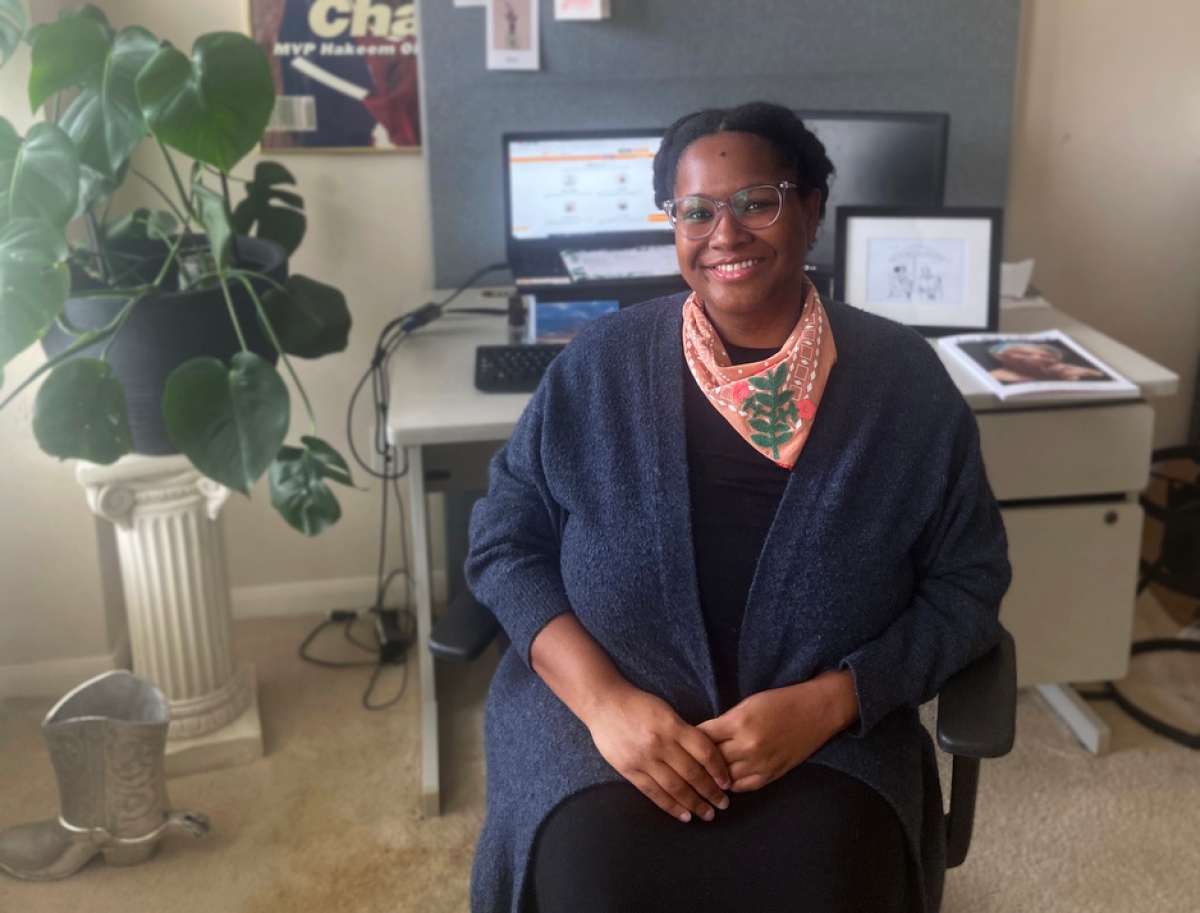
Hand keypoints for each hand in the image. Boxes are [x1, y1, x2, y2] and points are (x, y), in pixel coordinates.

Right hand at [584, 686, 730, 822]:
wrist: (604, 703)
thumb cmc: (638, 704)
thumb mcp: (666, 711)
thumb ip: (684, 732)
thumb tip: (705, 757)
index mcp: (672, 726)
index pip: (704, 752)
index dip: (718, 769)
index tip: (727, 783)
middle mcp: (660, 744)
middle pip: (692, 773)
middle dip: (711, 791)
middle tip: (723, 804)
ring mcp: (644, 759)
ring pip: (675, 787)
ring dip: (694, 803)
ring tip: (707, 814)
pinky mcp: (629, 770)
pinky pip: (653, 793)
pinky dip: (670, 806)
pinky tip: (683, 815)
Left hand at [697, 671, 858, 792]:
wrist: (817, 711)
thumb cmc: (781, 701)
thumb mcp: (748, 703)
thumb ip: (725, 721)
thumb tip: (702, 735)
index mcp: (738, 723)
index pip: (702, 737)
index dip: (688, 741)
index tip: (678, 743)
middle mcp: (747, 746)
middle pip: (709, 760)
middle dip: (696, 761)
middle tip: (683, 763)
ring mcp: (760, 764)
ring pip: (724, 778)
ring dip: (711, 777)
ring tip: (698, 776)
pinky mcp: (772, 775)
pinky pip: (743, 787)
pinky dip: (730, 785)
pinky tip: (721, 783)